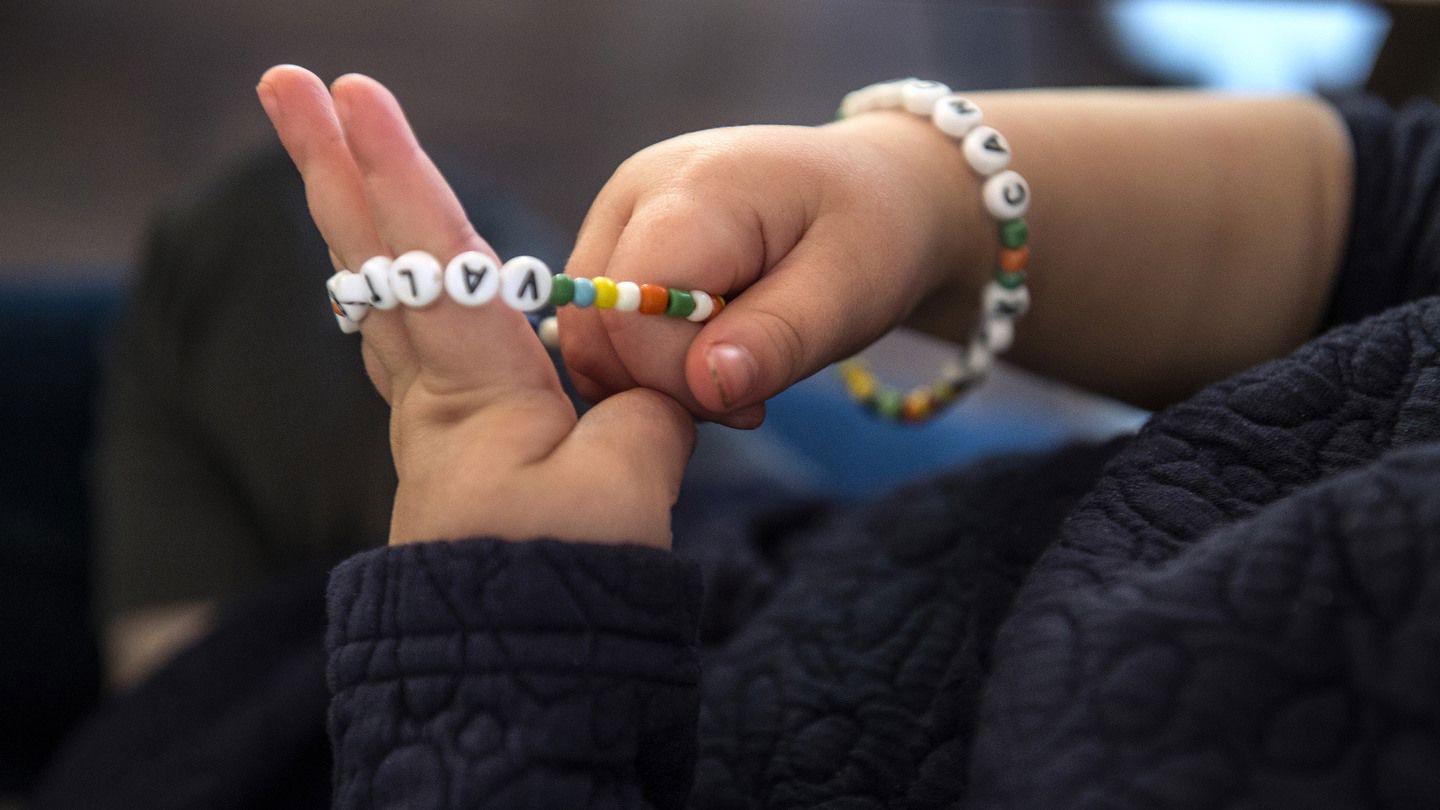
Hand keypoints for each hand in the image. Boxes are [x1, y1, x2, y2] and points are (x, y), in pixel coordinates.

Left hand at [257, 65, 693, 548]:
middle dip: (332, 167)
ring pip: (382, 298)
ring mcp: (432, 423)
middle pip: (375, 261)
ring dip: (355, 219)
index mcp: (475, 390)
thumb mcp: (629, 483)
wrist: (515, 668)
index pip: (429, 258)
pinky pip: (410, 346)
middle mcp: (433, 394)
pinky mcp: (451, 451)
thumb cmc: (563, 579)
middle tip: (286, 84)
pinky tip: (386, 278)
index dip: (393, 169)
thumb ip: (647, 406)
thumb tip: (653, 379)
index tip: (350, 94)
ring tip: (326, 157)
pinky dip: (393, 288)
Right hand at [558, 113, 988, 427]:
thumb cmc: (876, 235)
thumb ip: (779, 341)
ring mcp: (619, 209)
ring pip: (589, 330)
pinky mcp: (619, 237)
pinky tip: (713, 356)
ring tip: (736, 372)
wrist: (881, 189)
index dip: (676, 381)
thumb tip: (705, 387)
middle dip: (662, 385)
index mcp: (696, 187)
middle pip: (595, 324)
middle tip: (747, 401)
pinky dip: (648, 359)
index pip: (631, 317)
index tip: (752, 407)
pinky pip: (603, 323)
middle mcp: (636, 188)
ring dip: (654, 376)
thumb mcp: (854, 293)